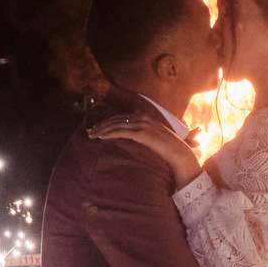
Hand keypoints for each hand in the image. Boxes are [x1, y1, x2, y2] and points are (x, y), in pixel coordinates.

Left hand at [86, 112, 203, 184]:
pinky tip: (100, 137)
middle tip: (89, 131)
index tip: (97, 127)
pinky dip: (108, 134)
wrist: (177, 151)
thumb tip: (136, 114)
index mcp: (145, 115)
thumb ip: (145, 125)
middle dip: (101, 125)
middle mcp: (142, 117)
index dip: (107, 121)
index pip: (121, 117)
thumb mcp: (156, 132)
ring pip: (115, 125)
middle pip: (116, 119)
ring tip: (91, 135)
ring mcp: (141, 124)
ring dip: (101, 130)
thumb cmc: (168, 145)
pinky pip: (120, 132)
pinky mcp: (140, 133)